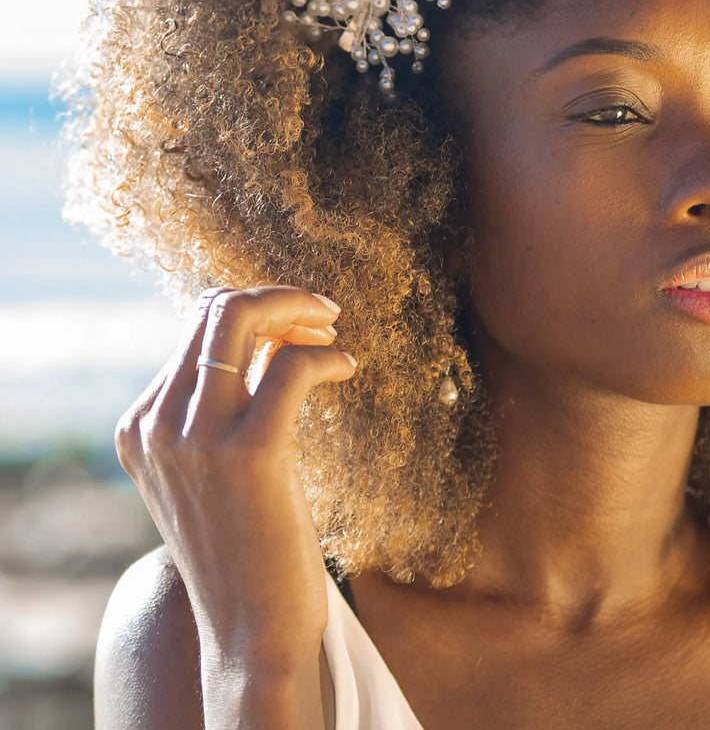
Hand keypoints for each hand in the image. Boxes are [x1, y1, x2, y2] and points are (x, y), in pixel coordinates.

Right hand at [114, 286, 355, 720]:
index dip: (253, 313)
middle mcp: (157, 425)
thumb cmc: (246, 545)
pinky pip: (292, 365)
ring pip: (242, 319)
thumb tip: (267, 340)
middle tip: (323, 316)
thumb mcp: (210, 472)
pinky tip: (348, 368)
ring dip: (300, 312)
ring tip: (333, 335)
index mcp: (141, 427)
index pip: (194, 329)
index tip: (297, 328)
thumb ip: (216, 411)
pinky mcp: (249, 452)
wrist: (250, 629)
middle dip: (277, 299)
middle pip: (215, 311)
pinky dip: (327, 355)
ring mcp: (196, 438)